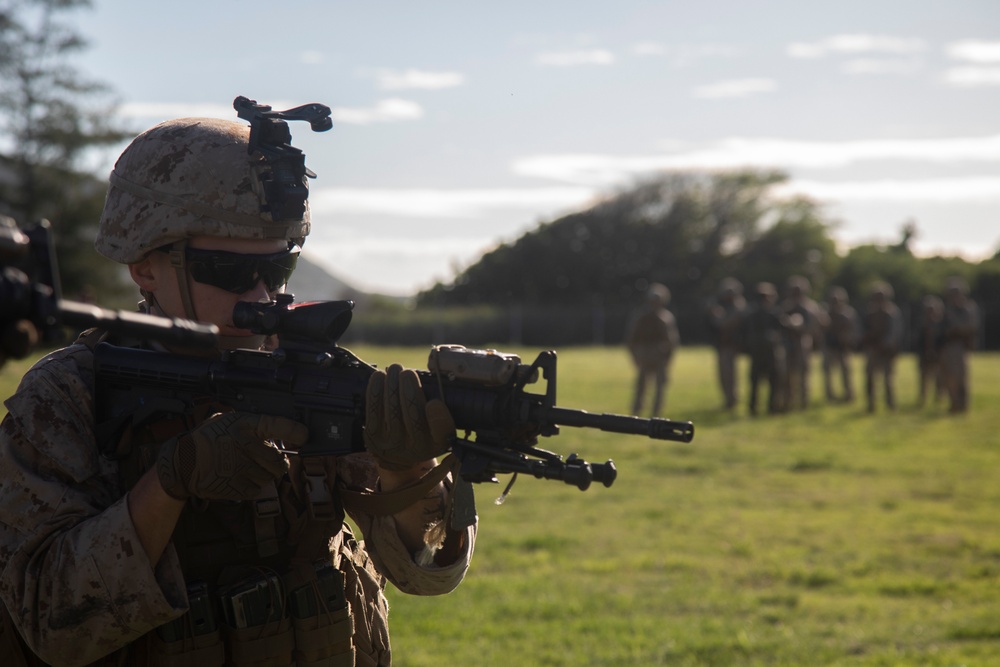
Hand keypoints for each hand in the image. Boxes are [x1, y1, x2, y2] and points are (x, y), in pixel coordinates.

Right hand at [156, 412, 307, 500]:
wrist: (183, 462)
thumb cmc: (207, 439)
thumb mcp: (227, 421)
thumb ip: (251, 426)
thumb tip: (278, 432)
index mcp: (243, 425)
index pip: (276, 425)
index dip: (294, 431)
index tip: (305, 436)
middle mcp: (244, 446)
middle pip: (279, 461)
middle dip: (278, 463)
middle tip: (269, 461)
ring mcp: (240, 468)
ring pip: (269, 478)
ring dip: (264, 475)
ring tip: (247, 468)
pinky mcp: (235, 486)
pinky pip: (256, 490)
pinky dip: (252, 487)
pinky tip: (240, 478)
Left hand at [364, 364, 455, 469]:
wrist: (399, 456)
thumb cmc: (424, 433)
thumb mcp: (440, 427)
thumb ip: (442, 411)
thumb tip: (434, 384)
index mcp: (438, 442)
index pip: (442, 431)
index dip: (438, 418)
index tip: (434, 403)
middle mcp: (416, 448)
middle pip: (413, 415)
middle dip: (409, 389)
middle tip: (407, 372)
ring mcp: (392, 443)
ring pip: (393, 408)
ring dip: (392, 384)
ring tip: (394, 369)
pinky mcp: (373, 436)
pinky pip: (374, 409)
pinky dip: (376, 390)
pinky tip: (378, 376)